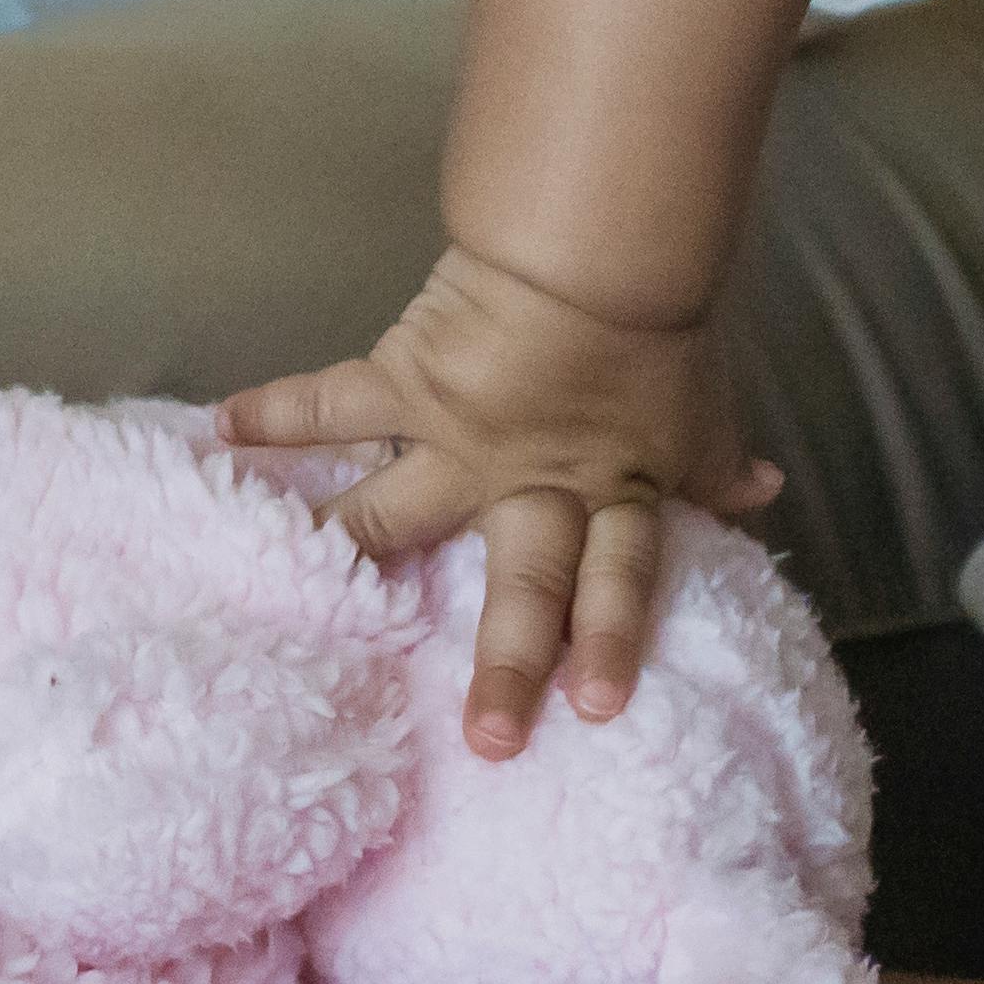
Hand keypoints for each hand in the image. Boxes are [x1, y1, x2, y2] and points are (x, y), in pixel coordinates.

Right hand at [218, 248, 779, 757]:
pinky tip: (217, 435)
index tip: (595, 710)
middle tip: (489, 742)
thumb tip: (765, 491)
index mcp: (610, 486)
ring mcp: (461, 438)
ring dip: (339, 556)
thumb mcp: (698, 400)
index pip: (618, 577)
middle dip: (508, 663)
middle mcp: (533, 480)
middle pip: (524, 584)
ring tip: (278, 603)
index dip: (612, 639)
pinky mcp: (408, 382)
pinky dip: (276, 415)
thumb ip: (717, 459)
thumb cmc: (658, 317)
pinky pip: (335, 404)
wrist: (599, 241)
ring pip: (396, 515)